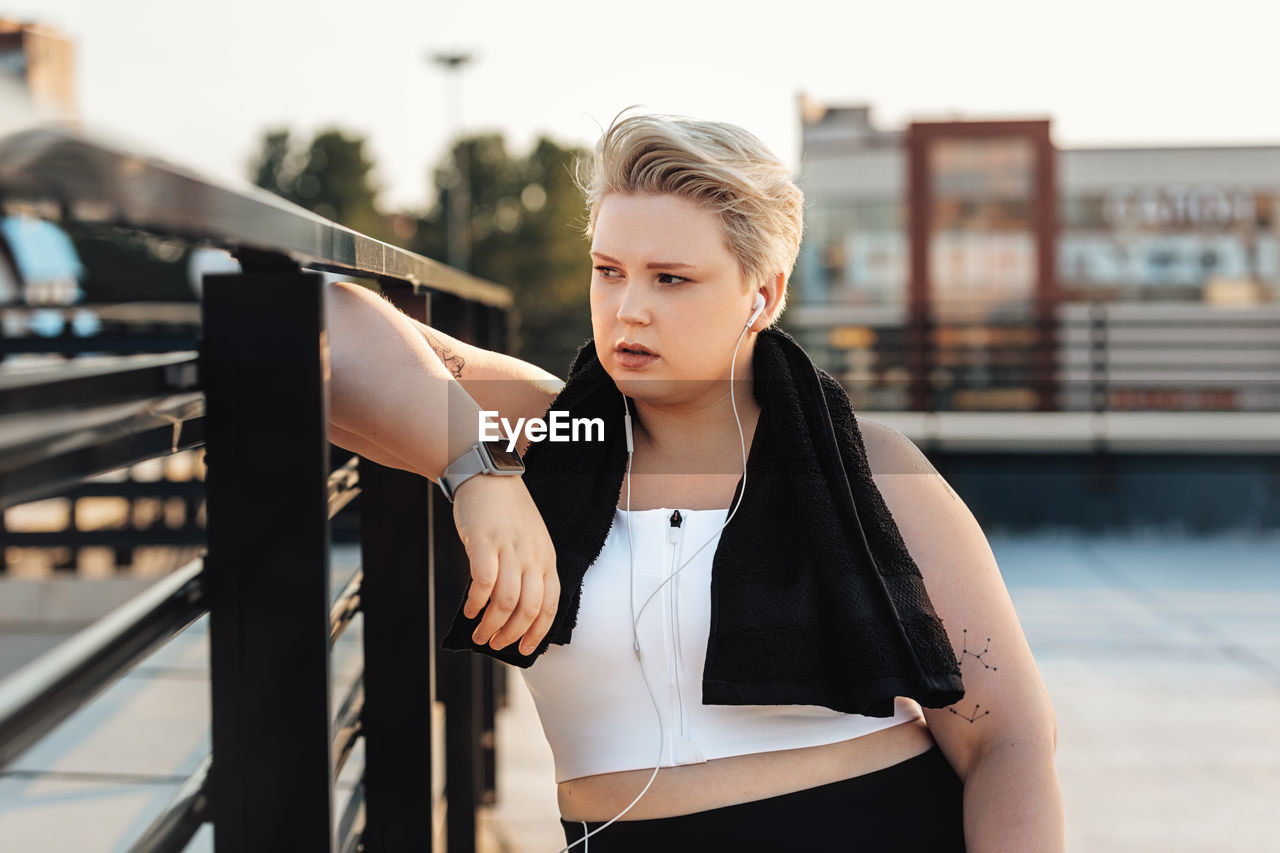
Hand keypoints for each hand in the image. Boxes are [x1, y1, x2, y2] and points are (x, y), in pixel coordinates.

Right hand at [451, 474, 558, 655]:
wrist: (489, 475)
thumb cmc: (507, 513)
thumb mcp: (531, 541)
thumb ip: (528, 571)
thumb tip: (513, 611)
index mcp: (546, 558)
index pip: (550, 605)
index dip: (537, 633)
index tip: (524, 650)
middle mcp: (532, 556)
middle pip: (529, 608)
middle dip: (512, 634)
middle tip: (495, 644)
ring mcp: (509, 549)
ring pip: (506, 601)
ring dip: (491, 625)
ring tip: (479, 635)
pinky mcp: (485, 542)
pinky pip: (483, 583)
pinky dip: (476, 603)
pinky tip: (468, 610)